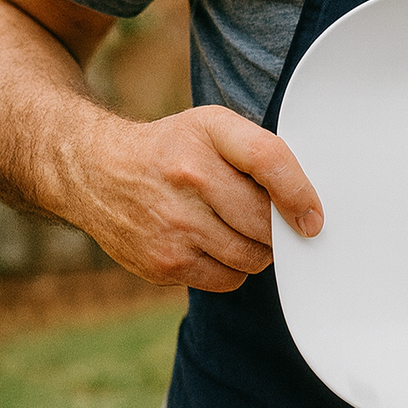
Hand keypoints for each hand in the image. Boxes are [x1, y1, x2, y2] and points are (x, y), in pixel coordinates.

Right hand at [69, 105, 322, 291]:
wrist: (94, 171)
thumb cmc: (172, 150)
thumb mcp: (213, 127)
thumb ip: (261, 153)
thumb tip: (306, 205)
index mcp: (207, 134)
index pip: (269, 160)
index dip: (299, 192)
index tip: (313, 217)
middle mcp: (188, 177)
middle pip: (265, 222)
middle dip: (278, 228)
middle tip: (269, 221)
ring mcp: (173, 224)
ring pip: (252, 256)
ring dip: (257, 250)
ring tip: (237, 230)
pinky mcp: (163, 262)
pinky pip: (228, 280)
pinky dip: (233, 268)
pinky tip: (214, 245)